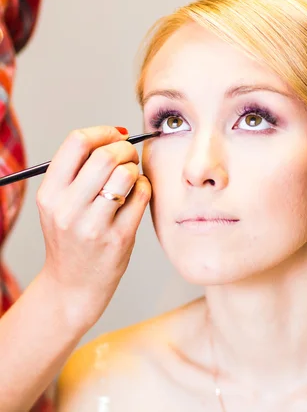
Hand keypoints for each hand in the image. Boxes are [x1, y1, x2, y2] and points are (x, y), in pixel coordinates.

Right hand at [36, 125, 151, 329]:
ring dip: (135, 169)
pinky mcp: (119, 237)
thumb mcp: (59, 203)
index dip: (103, 132)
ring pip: (126, 174)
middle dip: (125, 149)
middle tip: (129, 156)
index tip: (115, 136)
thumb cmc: (72, 237)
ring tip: (131, 178)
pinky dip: (145, 187)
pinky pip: (142, 195)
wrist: (72, 286)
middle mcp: (67, 208)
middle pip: (106, 155)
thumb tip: (116, 135)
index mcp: (49, 194)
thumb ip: (79, 171)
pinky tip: (137, 194)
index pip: (77, 142)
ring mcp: (93, 225)